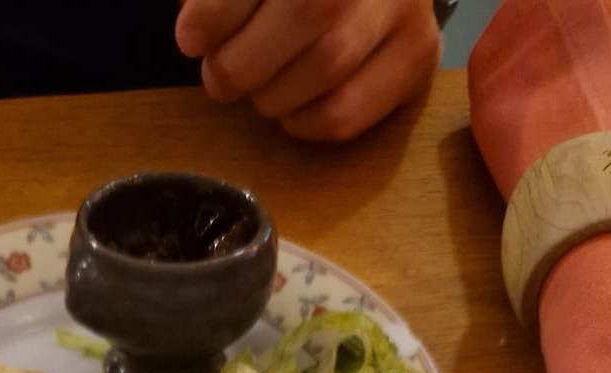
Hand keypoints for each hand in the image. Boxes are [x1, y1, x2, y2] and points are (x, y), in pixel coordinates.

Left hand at [175, 0, 439, 142]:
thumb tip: (196, 31)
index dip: (219, 11)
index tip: (191, 37)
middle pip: (308, 13)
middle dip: (243, 61)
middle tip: (220, 76)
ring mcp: (406, 6)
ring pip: (328, 66)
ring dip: (272, 95)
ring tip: (258, 89)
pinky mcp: (419, 55)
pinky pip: (349, 111)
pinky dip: (304, 123)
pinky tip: (292, 110)